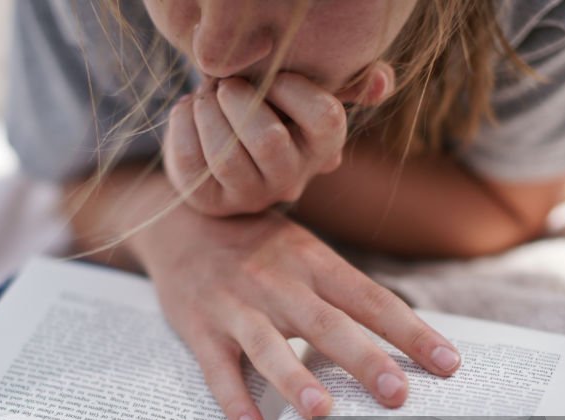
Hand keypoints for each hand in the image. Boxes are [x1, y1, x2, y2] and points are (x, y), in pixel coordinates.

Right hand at [133, 205, 461, 419]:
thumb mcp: (303, 250)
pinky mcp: (200, 328)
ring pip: (268, 345)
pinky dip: (234, 400)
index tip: (448, 364)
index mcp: (313, 261)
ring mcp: (236, 305)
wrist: (181, 221)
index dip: (410, 332)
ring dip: (293, 378)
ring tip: (320, 411)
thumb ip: (342, 290)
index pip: (371, 300)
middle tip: (397, 396)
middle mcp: (277, 281)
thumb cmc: (257, 244)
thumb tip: (401, 340)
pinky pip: (217, 369)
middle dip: (364, 359)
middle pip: (326, 323)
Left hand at [163, 72, 353, 217]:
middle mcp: (292, 178)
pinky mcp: (210, 201)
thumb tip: (383, 84)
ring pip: (226, 155)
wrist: (216, 142)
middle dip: (239, 100)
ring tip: (204, 96)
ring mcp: (251, 195)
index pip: (325, 120)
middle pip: (270, 140)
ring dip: (207, 112)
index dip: (291, 88)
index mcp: (323, 147)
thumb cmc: (267, 104)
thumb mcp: (302, 89)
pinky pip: (191, 161)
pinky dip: (182, 124)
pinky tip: (187, 112)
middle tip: (225, 84)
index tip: (268, 73)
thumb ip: (346, 81)